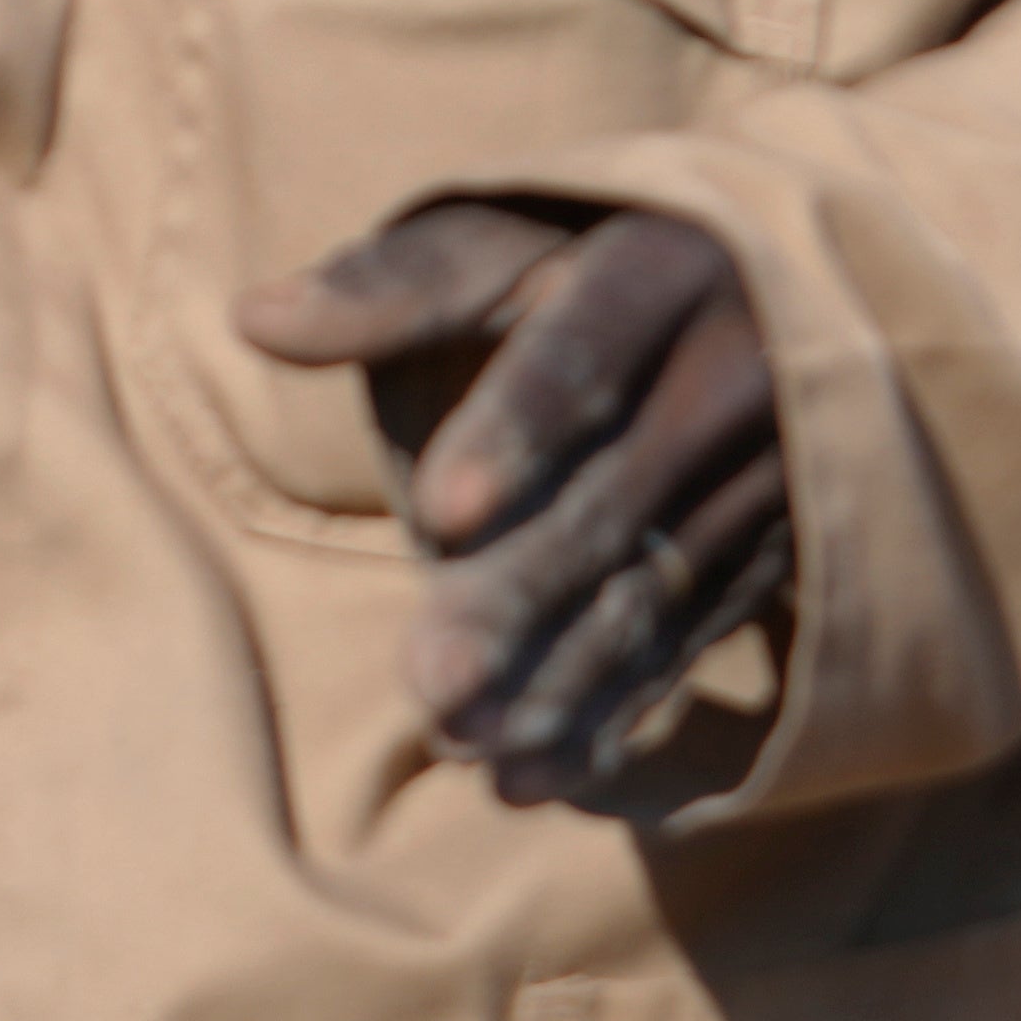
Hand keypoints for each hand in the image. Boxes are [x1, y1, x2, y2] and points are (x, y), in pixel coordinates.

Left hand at [230, 202, 788, 807]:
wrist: (769, 292)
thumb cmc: (583, 261)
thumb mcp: (500, 242)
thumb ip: (390, 284)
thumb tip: (250, 317)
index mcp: (662, 268)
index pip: (585, 353)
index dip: (515, 429)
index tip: (439, 511)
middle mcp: (736, 373)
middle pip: (614, 500)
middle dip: (519, 596)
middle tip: (430, 682)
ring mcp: (766, 474)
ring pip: (653, 590)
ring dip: (560, 680)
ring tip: (465, 745)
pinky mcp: (770, 556)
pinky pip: (686, 643)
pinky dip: (608, 714)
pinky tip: (529, 779)